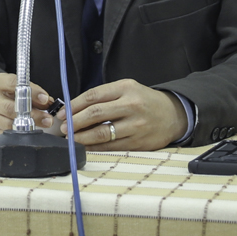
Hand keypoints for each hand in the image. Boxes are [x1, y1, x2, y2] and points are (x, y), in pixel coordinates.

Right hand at [0, 72, 55, 135]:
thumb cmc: (7, 96)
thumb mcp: (18, 89)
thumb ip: (33, 94)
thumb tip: (48, 102)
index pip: (14, 84)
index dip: (31, 92)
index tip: (44, 99)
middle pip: (10, 108)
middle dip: (32, 114)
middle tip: (47, 118)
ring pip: (8, 124)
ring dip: (28, 126)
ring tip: (42, 125)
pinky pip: (6, 134)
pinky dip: (19, 134)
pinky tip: (29, 132)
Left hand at [58, 79, 186, 150]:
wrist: (174, 115)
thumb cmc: (144, 101)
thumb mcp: (127, 89)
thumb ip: (104, 97)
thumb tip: (74, 109)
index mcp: (126, 88)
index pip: (92, 96)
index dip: (73, 106)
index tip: (62, 114)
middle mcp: (131, 105)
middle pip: (95, 114)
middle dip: (74, 122)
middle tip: (63, 129)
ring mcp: (136, 125)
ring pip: (102, 133)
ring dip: (82, 137)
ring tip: (70, 139)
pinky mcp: (139, 142)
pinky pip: (111, 146)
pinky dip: (95, 148)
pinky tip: (85, 147)